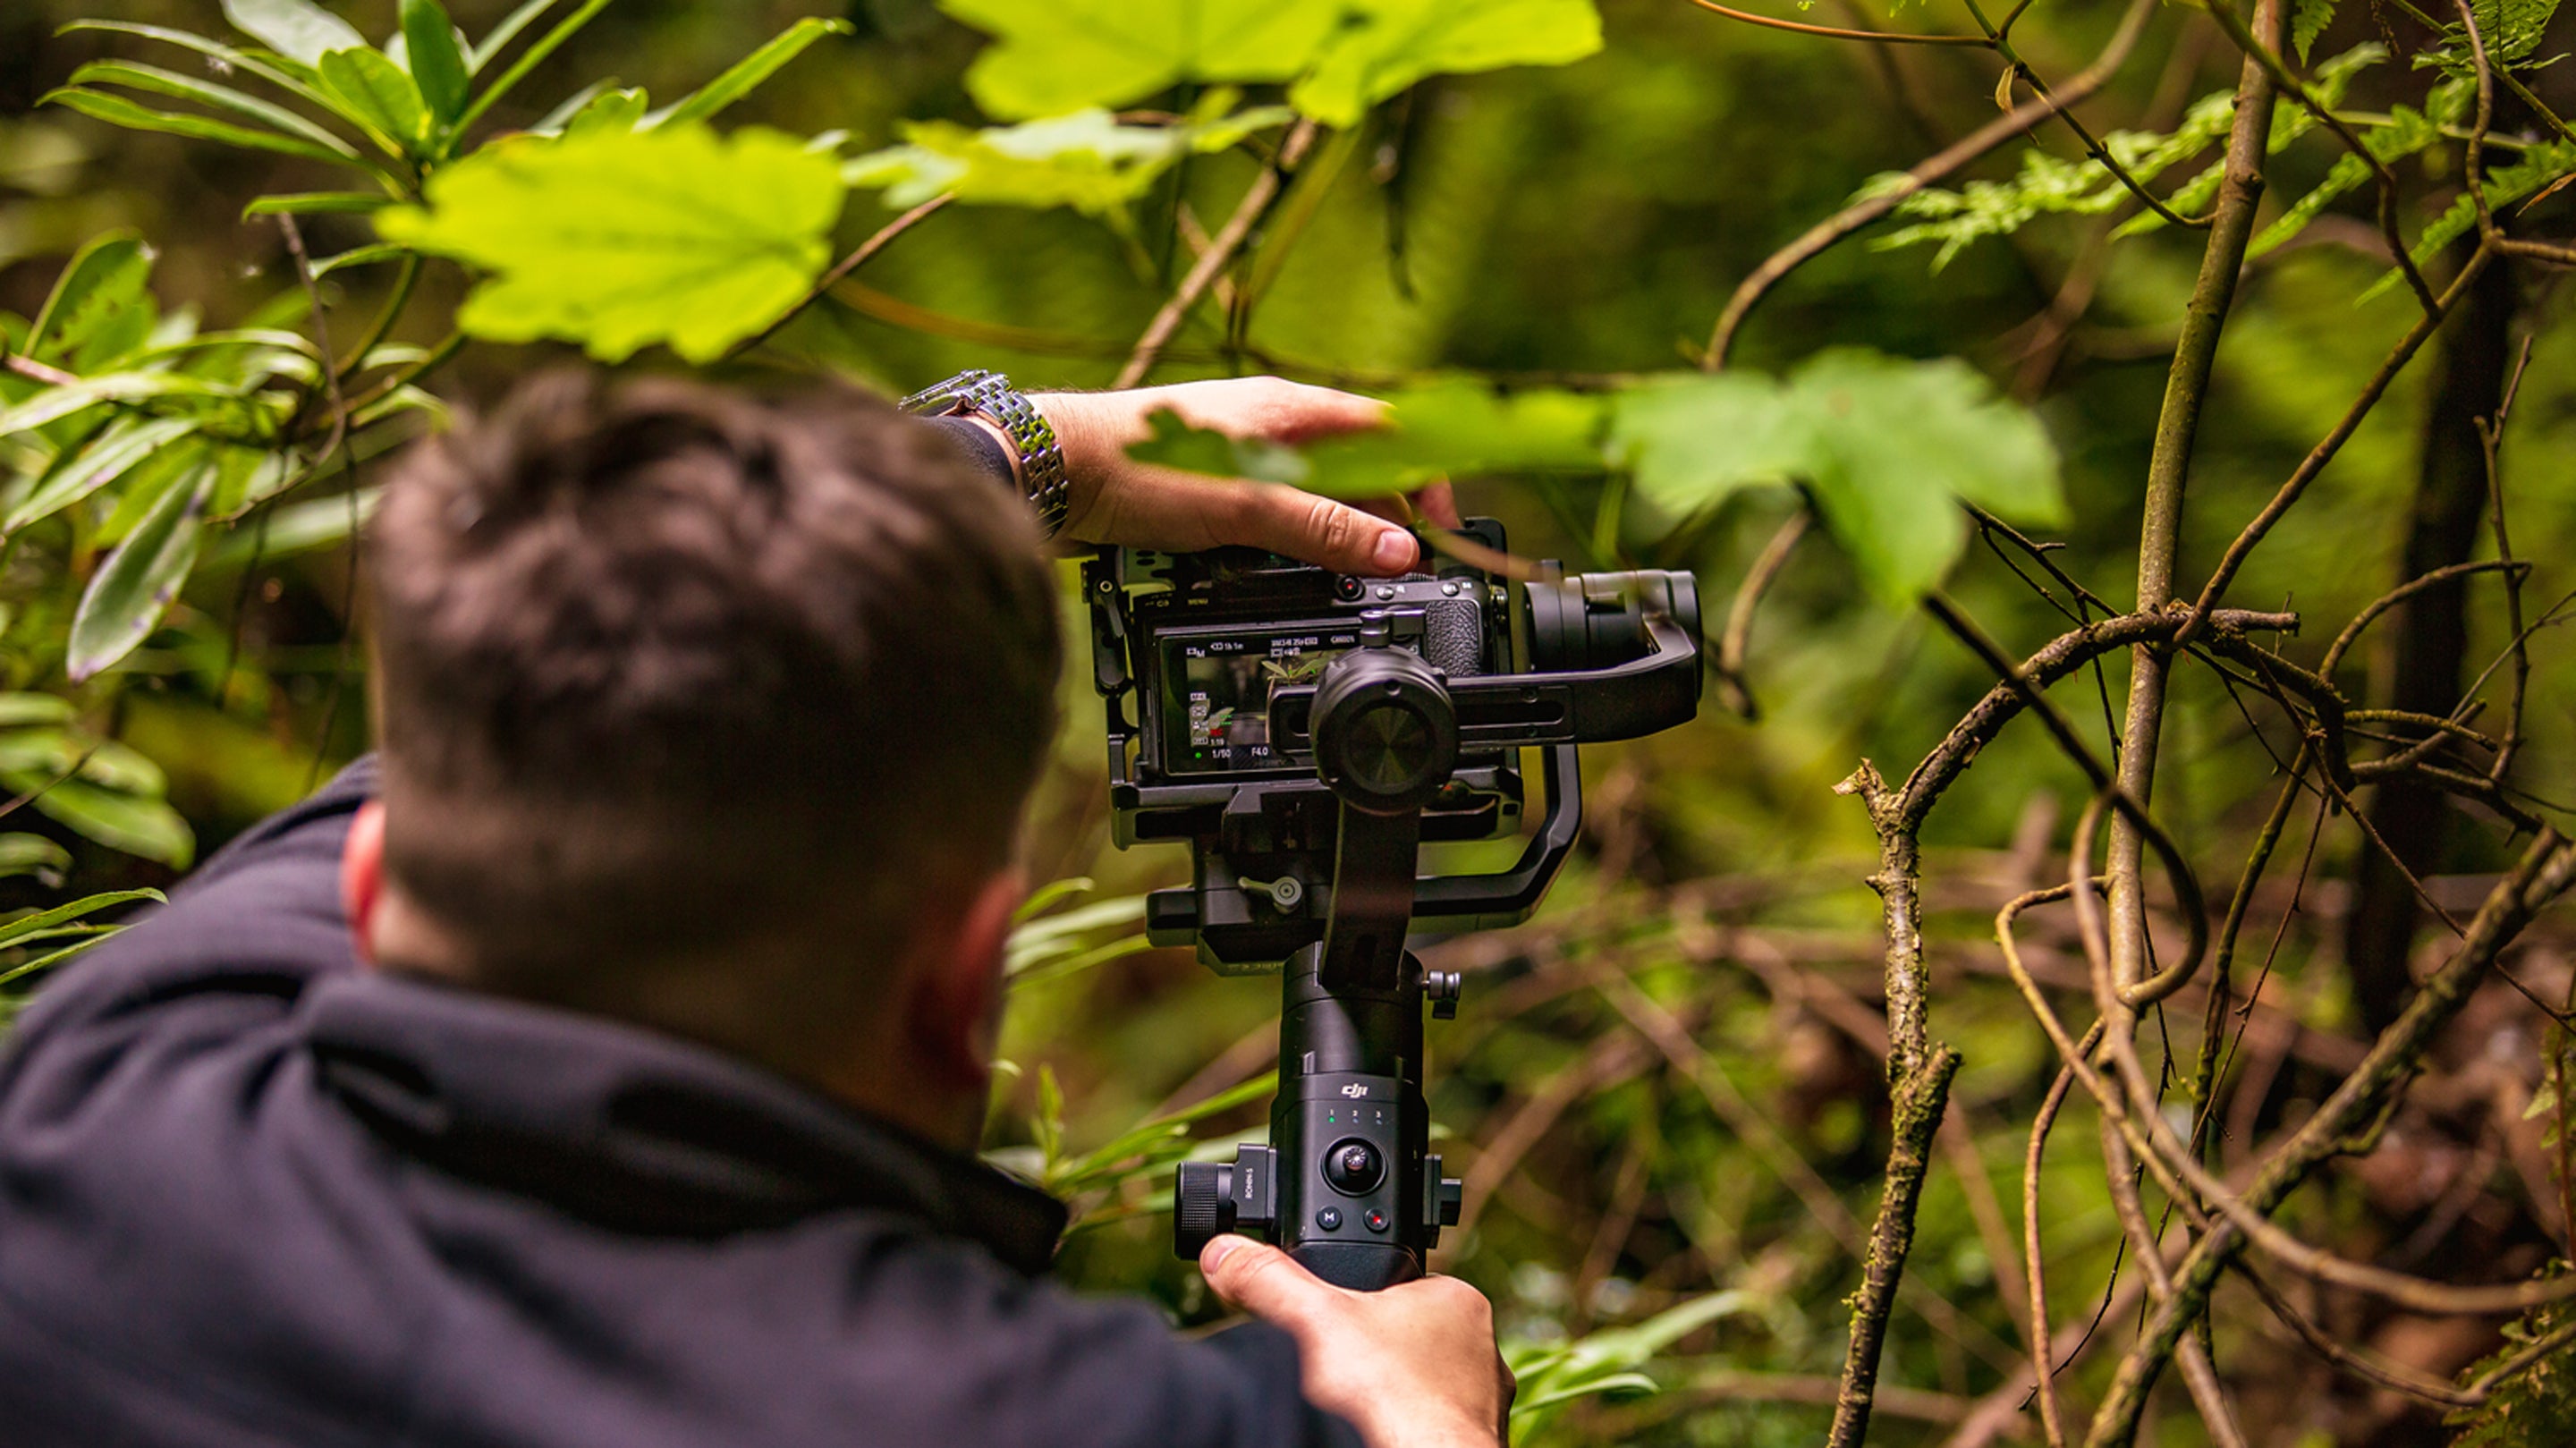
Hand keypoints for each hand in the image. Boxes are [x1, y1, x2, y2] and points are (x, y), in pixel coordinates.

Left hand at [1033, 377, 1461, 576]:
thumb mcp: (1250, 505)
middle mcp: (1273, 428)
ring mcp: (1241, 461)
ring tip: (1338, 582)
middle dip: (1379, 523)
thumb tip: (1400, 552)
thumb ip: (1326, 528)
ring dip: (1328, 541)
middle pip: (1356, 473)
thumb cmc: (1142, 468)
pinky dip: (1285, 551)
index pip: (1391, 433)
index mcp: (1294, 410)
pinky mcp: (1210, 494)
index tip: (1437, 534)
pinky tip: (1280, 578)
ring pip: (1312, 501)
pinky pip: (1270, 522)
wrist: (1054, 474)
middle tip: (1391, 574)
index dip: (1426, 479)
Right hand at [1199, 1236, 1511, 1447]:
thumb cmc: (1394, 1396)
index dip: (1360, 1295)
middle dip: (1370, 1349)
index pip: (1401, 1282)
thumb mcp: (1314, 1321)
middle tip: (1338, 1365)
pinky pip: (1430, 1422)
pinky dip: (1402, 1424)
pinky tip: (1375, 1428)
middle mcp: (1480, 1345)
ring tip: (1354, 1401)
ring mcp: (1481, 1398)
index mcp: (1455, 1299)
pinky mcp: (1471, 1438)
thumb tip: (1226, 1255)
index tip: (1333, 1315)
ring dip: (1386, 1390)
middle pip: (1407, 1334)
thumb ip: (1269, 1281)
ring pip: (1421, 1382)